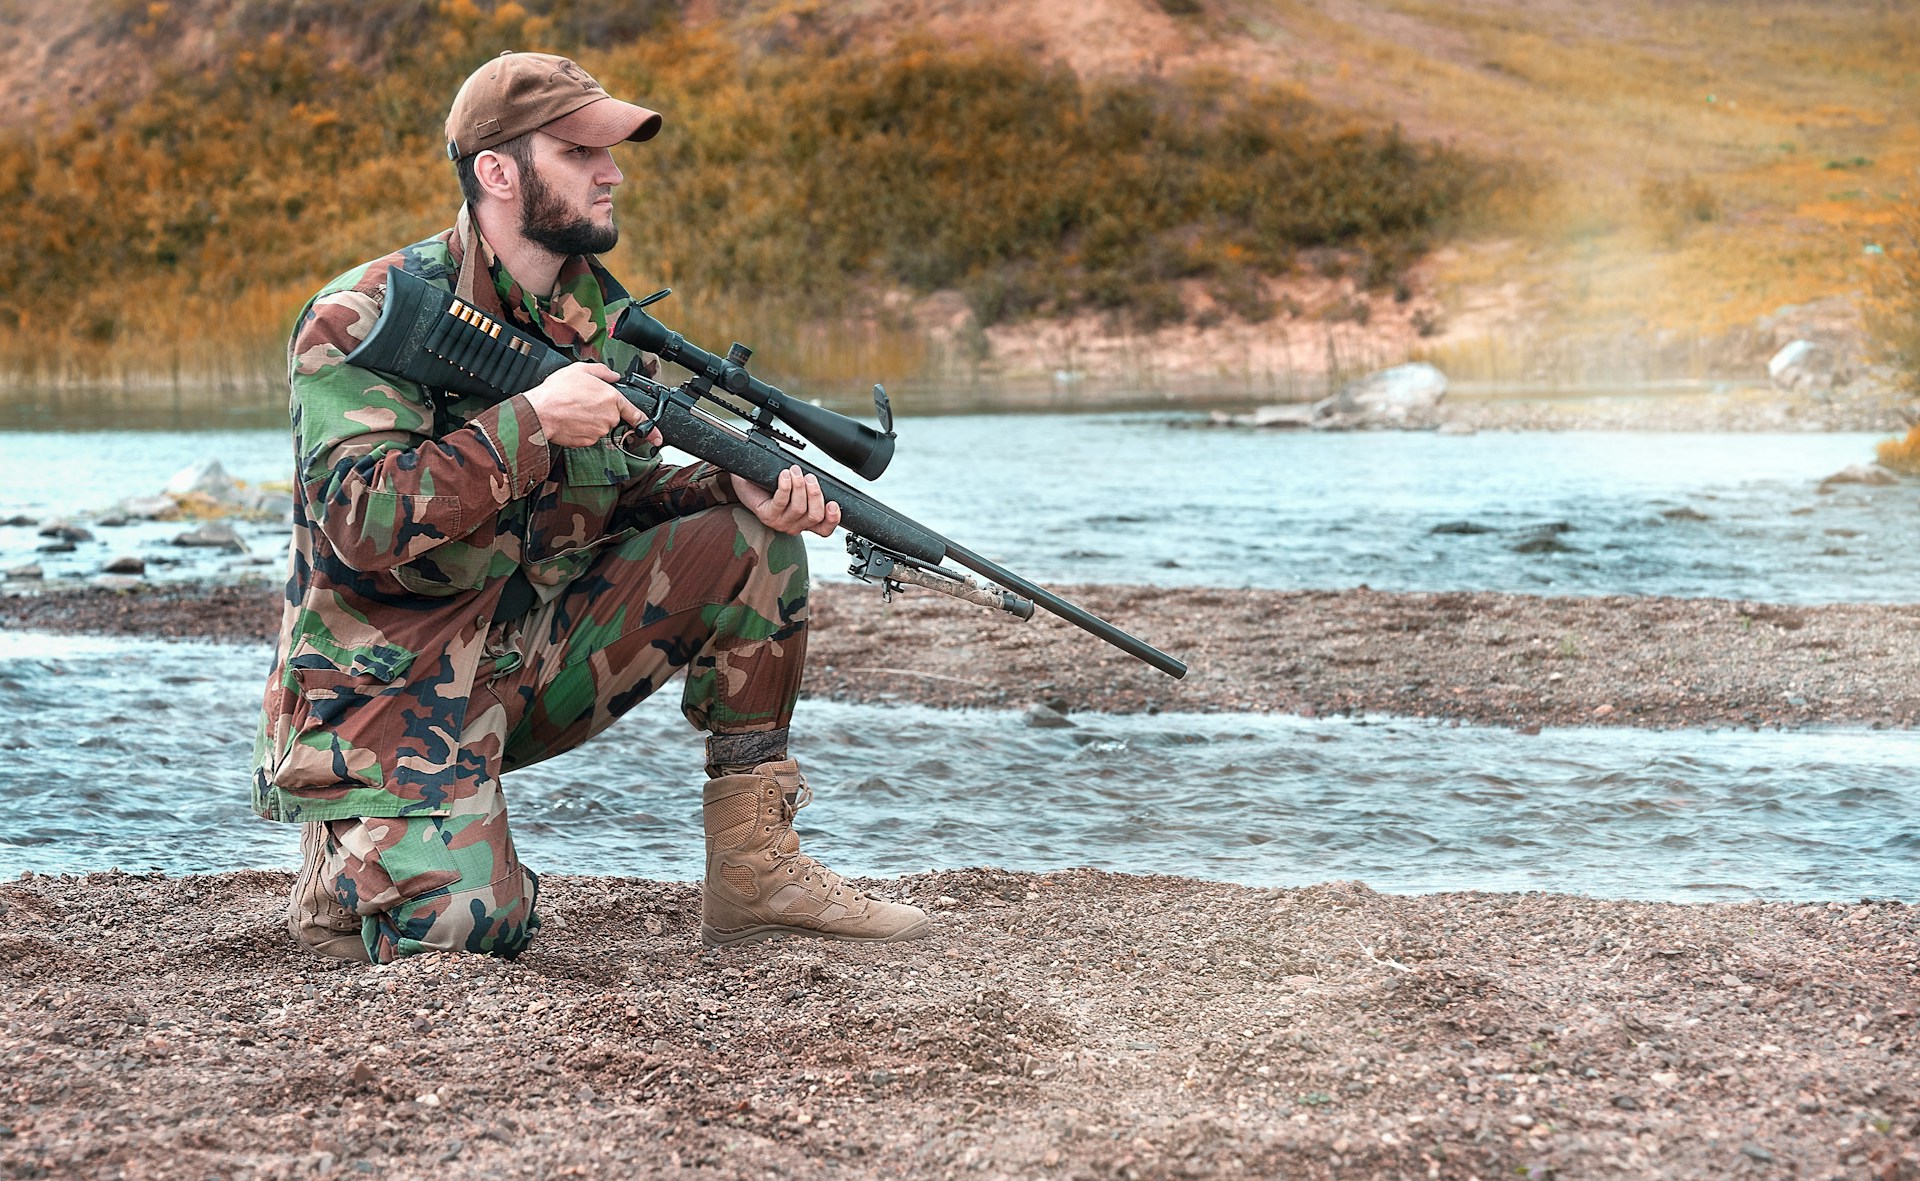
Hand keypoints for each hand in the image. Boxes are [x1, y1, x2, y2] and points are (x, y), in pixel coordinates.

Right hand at [522, 362, 662, 449]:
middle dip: (600, 411)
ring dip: (589, 420)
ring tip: (572, 409)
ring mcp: (598, 431)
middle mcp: (609, 417)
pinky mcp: (587, 442)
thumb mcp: (580, 370)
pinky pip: (588, 436)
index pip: (635, 414)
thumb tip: (614, 376)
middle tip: (581, 403)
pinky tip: (569, 420)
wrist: (539, 412)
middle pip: (612, 417)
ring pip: (599, 427)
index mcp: (611, 398)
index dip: (648, 426)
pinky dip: (580, 429)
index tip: (656, 436)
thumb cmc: (557, 391)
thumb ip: (602, 372)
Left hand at [731, 466, 841, 537]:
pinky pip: (781, 501)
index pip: (824, 528)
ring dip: (799, 486)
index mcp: (805, 521)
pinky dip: (786, 486)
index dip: (832, 519)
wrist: (746, 482)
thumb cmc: (771, 485)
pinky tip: (785, 475)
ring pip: (799, 508)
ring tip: (795, 470)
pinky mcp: (766, 516)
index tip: (833, 503)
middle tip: (810, 477)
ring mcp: (780, 522)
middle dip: (815, 494)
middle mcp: (794, 525)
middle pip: (814, 516)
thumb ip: (809, 489)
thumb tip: (820, 480)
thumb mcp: (796, 489)